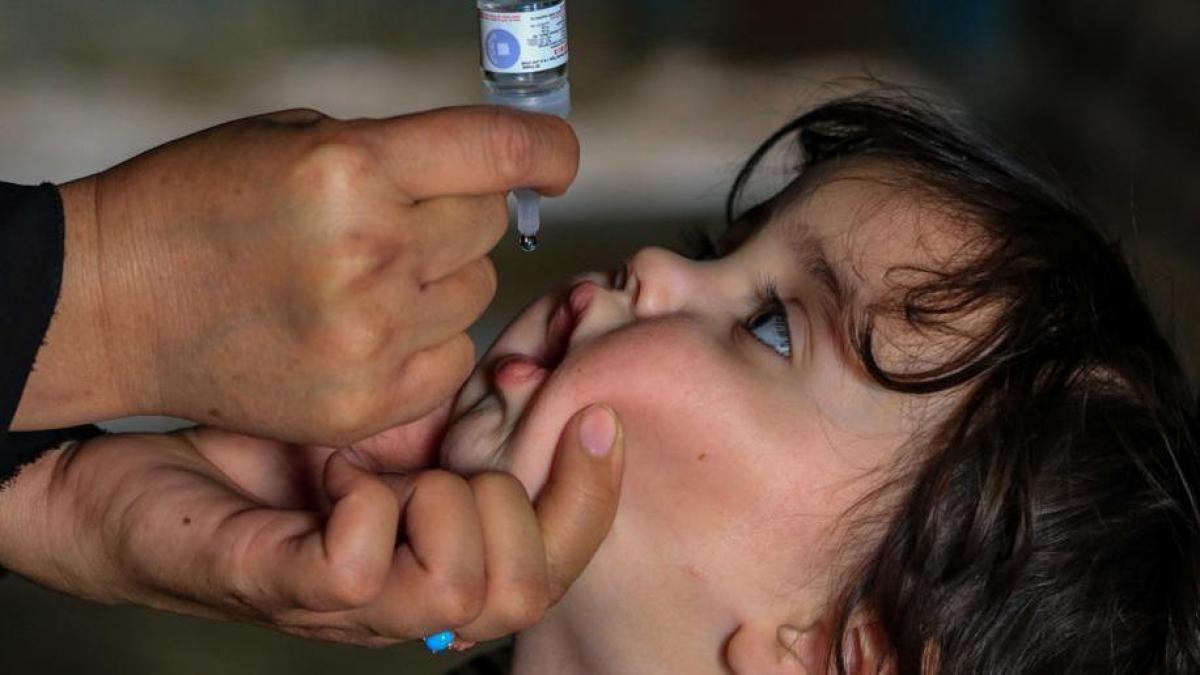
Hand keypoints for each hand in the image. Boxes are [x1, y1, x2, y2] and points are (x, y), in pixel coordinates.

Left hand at [0, 406, 621, 645]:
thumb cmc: (260, 465)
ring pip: (455, 591)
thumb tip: (530, 383)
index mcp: (438, 564)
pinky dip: (363, 502)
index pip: (553, 569)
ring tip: (381, 466)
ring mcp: (341, 604)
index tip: (593, 422)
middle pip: (521, 594)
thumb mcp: (388, 432)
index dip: (591, 500)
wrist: (126, 490)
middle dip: (517, 507)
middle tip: (453, 462)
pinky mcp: (277, 583)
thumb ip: (460, 425)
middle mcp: (401, 603)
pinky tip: (334, 474)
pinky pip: (357, 568)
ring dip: (436, 500)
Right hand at [13, 106, 579, 445]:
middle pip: (490, 224)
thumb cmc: (197, 203)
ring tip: (363, 279)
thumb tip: (492, 171)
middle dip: (459, 213)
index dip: (547, 150)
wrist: (112, 302)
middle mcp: (371, 254)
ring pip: (477, 293)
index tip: (555, 160)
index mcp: (351, 168)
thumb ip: (397, 155)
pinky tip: (365, 330)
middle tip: (398, 219)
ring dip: (439, 280)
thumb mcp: (293, 140)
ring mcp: (371, 339)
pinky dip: (426, 342)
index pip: (503, 150)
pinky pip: (454, 359)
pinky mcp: (366, 405)